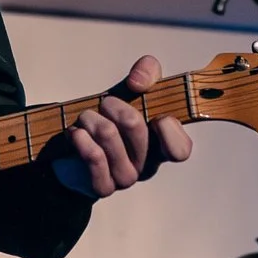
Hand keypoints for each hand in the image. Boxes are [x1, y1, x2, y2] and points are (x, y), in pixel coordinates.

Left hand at [52, 55, 191, 198]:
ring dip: (93, 120)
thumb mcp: (136, 87)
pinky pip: (95, 161)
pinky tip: (77, 133)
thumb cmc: (114, 116)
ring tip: (86, 116)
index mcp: (162, 144)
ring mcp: (125, 178)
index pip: (180, 150)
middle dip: (116, 107)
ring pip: (110, 140)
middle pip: (137, 130)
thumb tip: (138, 83)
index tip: (155, 115)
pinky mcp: (102, 186)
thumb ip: (148, 71)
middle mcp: (147, 164)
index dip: (169, 131)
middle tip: (106, 102)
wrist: (79, 145)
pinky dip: (82, 140)